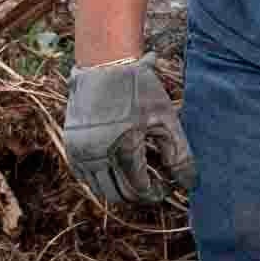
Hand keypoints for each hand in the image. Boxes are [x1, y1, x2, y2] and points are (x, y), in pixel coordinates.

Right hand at [58, 59, 187, 223]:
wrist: (104, 64)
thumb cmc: (140, 89)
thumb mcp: (166, 119)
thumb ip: (180, 154)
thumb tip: (189, 185)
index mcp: (124, 146)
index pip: (139, 188)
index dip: (154, 193)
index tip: (165, 188)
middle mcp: (98, 152)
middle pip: (118, 194)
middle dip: (137, 196)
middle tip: (152, 187)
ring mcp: (80, 150)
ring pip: (99, 189)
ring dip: (118, 190)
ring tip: (136, 178)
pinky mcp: (70, 145)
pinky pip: (84, 177)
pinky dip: (100, 180)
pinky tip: (116, 170)